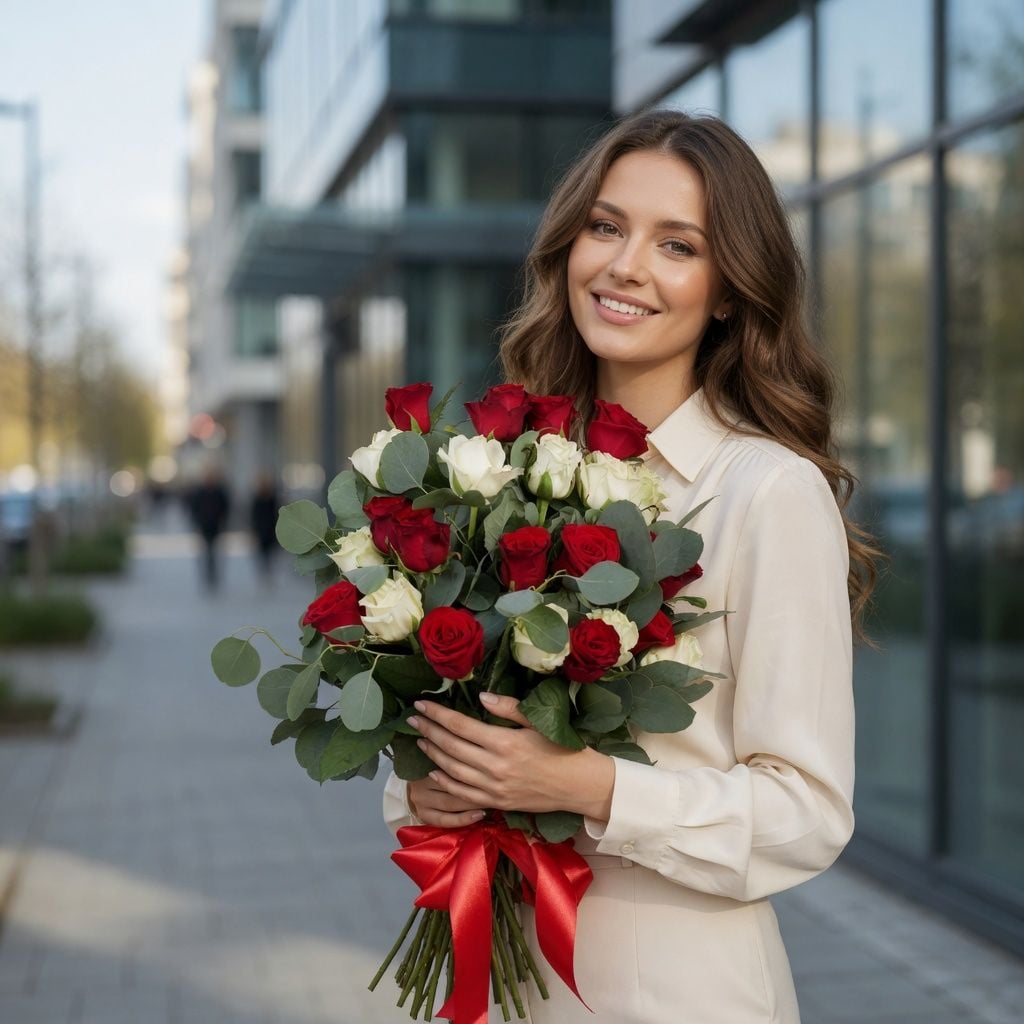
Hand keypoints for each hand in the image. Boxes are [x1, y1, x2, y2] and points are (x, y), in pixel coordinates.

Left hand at [408, 693, 614, 820]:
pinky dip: (446, 782)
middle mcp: (495, 767)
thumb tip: (482, 696)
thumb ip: (508, 708)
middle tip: (412, 720)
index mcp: (505, 743)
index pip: (461, 726)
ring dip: (434, 755)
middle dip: (429, 731)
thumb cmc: (564, 748)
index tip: (421, 706)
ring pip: (453, 771)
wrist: (581, 785)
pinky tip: (436, 772)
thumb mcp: (538, 722)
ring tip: (420, 741)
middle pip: (452, 747)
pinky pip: (464, 794)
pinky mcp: (498, 803)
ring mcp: (495, 788)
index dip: (438, 715)